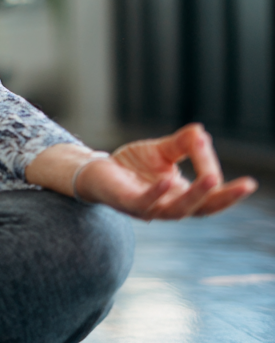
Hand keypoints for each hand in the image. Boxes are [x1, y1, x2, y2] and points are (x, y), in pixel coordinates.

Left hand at [75, 124, 256, 219]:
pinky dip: (157, 193)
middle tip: (246, 185)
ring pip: (176, 209)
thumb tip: (201, 132)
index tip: (239, 173)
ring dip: (196, 195)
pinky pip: (144, 202)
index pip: (209, 198)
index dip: (226, 189)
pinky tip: (168, 180)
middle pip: (201, 209)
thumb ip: (182, 144)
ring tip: (212, 178)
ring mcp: (148, 208)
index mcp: (180, 198)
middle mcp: (168, 207)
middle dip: (224, 198)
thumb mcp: (161, 151)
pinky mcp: (126, 202)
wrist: (96, 172)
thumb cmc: (131, 165)